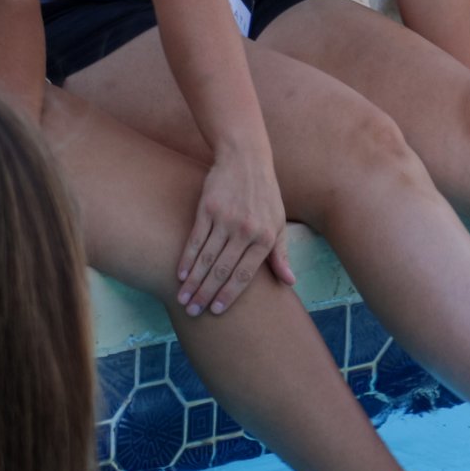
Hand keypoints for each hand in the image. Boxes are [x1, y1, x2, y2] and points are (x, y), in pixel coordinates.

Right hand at [178, 147, 296, 315]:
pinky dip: (187, 259)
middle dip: (207, 294)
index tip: (217, 310)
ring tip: (184, 299)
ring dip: (193, 281)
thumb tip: (290, 282)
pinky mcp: (207, 208)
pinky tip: (180, 274)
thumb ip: (281, 254)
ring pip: (206, 258)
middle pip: (222, 270)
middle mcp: (245, 230)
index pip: (245, 274)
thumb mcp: (279, 223)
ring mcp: (225, 219)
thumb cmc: (266, 194)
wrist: (246, 159)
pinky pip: (195, 239)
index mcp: (265, 237)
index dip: (230, 294)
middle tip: (194, 312)